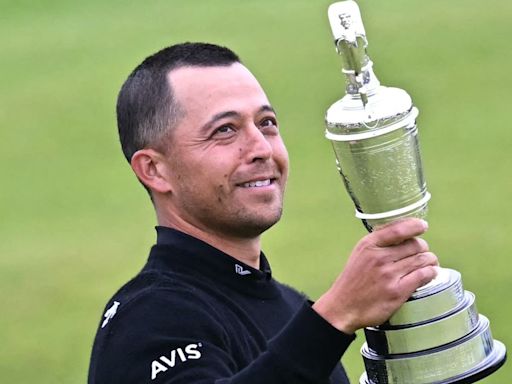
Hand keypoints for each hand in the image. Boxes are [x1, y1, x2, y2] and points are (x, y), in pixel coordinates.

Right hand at [313, 218, 438, 333]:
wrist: (343, 307)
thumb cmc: (354, 280)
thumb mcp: (360, 254)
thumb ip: (379, 243)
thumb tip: (405, 233)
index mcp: (368, 245)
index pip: (398, 229)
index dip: (415, 226)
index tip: (423, 226)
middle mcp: (379, 257)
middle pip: (415, 244)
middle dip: (423, 248)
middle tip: (423, 253)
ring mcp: (388, 274)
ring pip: (422, 259)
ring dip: (431, 260)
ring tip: (430, 263)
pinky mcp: (397, 291)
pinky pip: (424, 275)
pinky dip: (431, 272)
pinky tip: (430, 273)